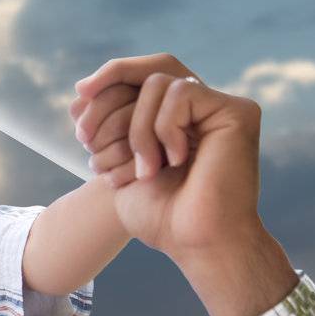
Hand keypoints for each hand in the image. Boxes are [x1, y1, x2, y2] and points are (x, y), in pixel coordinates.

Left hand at [71, 53, 264, 259]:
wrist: (196, 243)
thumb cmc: (162, 219)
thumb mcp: (121, 167)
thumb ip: (109, 128)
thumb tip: (81, 92)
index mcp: (177, 121)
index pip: (140, 78)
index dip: (108, 80)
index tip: (76, 102)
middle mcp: (200, 110)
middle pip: (147, 72)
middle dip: (108, 102)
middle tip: (86, 140)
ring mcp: (219, 109)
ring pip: (159, 83)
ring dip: (137, 129)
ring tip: (145, 170)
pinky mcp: (237, 111)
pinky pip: (181, 93)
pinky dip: (164, 128)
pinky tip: (174, 161)